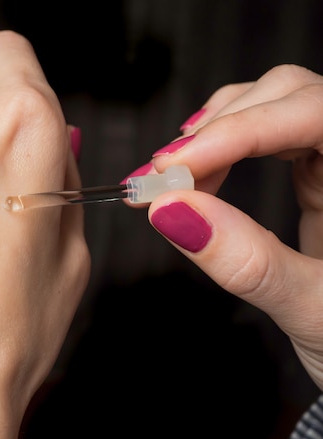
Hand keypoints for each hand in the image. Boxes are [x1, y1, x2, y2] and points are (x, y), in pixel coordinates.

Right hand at [148, 64, 322, 388]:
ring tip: (172, 181)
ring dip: (212, 135)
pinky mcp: (315, 175)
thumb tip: (170, 212)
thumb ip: (248, 262)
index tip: (175, 168)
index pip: (315, 113)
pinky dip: (219, 149)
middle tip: (162, 178)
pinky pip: (263, 138)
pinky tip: (197, 174)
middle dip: (218, 128)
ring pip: (272, 105)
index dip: (239, 131)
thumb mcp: (314, 312)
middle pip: (289, 94)